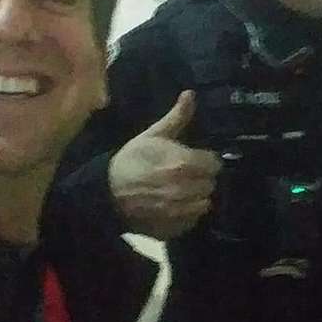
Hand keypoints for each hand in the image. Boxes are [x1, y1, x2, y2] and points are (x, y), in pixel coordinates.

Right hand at [108, 90, 222, 239]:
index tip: (196, 159)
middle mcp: (187, 189)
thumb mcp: (152, 135)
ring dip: (196, 197)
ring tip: (181, 191)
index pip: (214, 163)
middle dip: (201, 178)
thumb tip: (191, 94)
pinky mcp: (174, 228)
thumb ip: (176, 117)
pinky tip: (174, 206)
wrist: (106, 193)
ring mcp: (181, 211)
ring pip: (204, 203)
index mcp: (185, 163)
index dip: (206, 160)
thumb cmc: (130, 160)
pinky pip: (192, 220)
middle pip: (211, 183)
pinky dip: (187, 214)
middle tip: (186, 174)